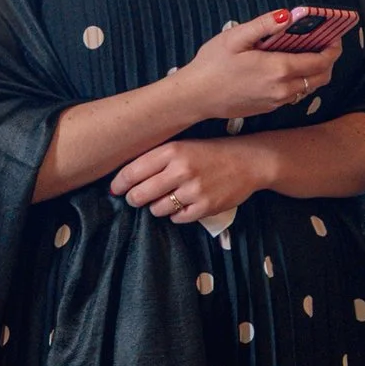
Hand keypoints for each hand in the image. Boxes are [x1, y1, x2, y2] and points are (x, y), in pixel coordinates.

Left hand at [110, 138, 267, 229]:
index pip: (132, 172)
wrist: (248, 161)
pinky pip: (177, 219)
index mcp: (172, 151)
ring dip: (157, 207)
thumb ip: (155, 159)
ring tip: (166, 199)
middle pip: (140, 195)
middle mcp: (181, 170)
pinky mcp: (205, 207)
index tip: (115, 189)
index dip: (119, 184)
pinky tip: (183, 205)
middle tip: (137, 198)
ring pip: (157, 209)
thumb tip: (123, 180)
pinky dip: (176, 215)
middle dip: (134, 199)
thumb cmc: (209, 153)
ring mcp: (194, 190)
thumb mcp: (182, 146)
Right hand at [176, 15, 345, 126]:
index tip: (335, 36)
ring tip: (308, 53)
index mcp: (279, 69)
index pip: (321, 61)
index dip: (333, 48)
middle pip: (322, 76)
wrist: (195, 97)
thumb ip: (265, 25)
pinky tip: (288, 67)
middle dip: (329, 60)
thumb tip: (290, 14)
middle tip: (325, 43)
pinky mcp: (269, 107)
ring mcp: (277, 101)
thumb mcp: (235, 37)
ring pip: (309, 87)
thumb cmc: (211, 65)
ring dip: (315, 71)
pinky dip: (300, 81)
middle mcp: (283, 88)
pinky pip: (294, 94)